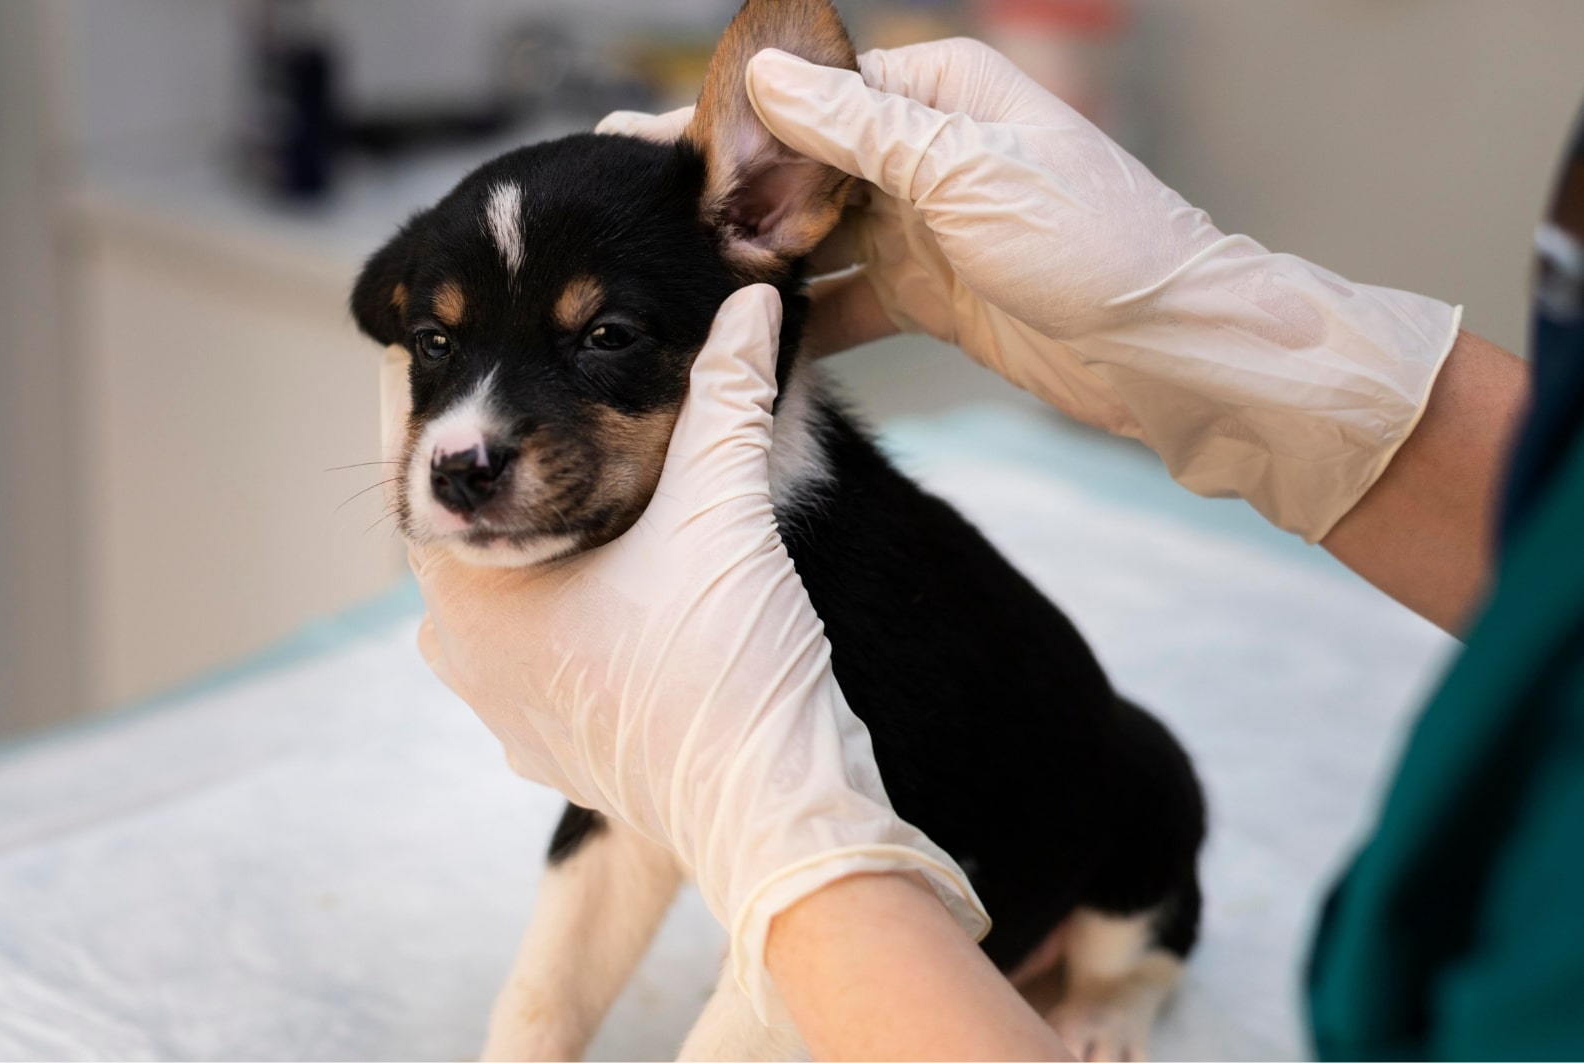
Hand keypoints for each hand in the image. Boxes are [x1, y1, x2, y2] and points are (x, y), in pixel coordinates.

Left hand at [381, 286, 985, 1016]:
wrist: (774, 817)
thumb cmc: (730, 669)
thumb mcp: (724, 508)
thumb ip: (730, 390)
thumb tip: (750, 299)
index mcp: (470, 595)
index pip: (425, 465)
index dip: (439, 387)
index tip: (446, 324)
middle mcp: (464, 658)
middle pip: (467, 527)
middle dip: (506, 459)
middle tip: (534, 382)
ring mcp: (503, 712)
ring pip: (502, 590)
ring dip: (539, 533)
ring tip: (587, 473)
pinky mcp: (550, 747)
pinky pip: (537, 648)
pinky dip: (566, 599)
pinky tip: (620, 572)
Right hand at [603, 39, 1459, 542]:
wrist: (1176, 355)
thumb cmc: (1101, 249)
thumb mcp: (970, 174)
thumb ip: (862, 129)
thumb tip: (767, 78)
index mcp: (943, 93)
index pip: (811, 89)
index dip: (726, 118)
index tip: (642, 142)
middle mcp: (930, 151)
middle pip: (801, 162)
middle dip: (726, 194)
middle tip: (635, 224)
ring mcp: (928, 225)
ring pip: (814, 234)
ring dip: (756, 262)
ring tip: (676, 286)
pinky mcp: (931, 295)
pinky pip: (844, 300)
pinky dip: (800, 318)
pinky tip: (746, 340)